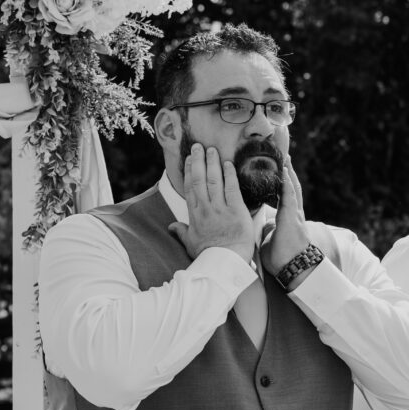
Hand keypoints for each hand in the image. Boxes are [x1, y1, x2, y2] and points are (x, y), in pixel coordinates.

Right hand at [168, 144, 254, 263]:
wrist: (225, 263)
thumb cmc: (208, 255)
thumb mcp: (191, 244)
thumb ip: (181, 232)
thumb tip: (171, 227)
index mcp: (194, 215)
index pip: (190, 187)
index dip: (189, 171)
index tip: (189, 159)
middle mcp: (205, 208)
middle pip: (200, 179)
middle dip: (198, 161)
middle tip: (198, 146)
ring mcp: (220, 209)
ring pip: (214, 180)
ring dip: (213, 163)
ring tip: (212, 149)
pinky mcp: (236, 210)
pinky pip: (232, 188)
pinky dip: (229, 175)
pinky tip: (228, 164)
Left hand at [260, 157, 310, 277]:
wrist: (292, 268)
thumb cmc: (282, 259)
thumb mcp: (271, 240)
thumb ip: (270, 230)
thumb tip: (266, 226)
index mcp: (287, 219)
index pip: (284, 196)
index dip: (282, 183)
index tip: (279, 170)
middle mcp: (293, 214)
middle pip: (290, 188)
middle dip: (288, 172)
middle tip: (284, 156)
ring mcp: (294, 214)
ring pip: (292, 188)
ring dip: (289, 172)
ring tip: (285, 157)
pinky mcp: (292, 217)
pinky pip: (290, 195)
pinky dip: (287, 182)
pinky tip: (285, 170)